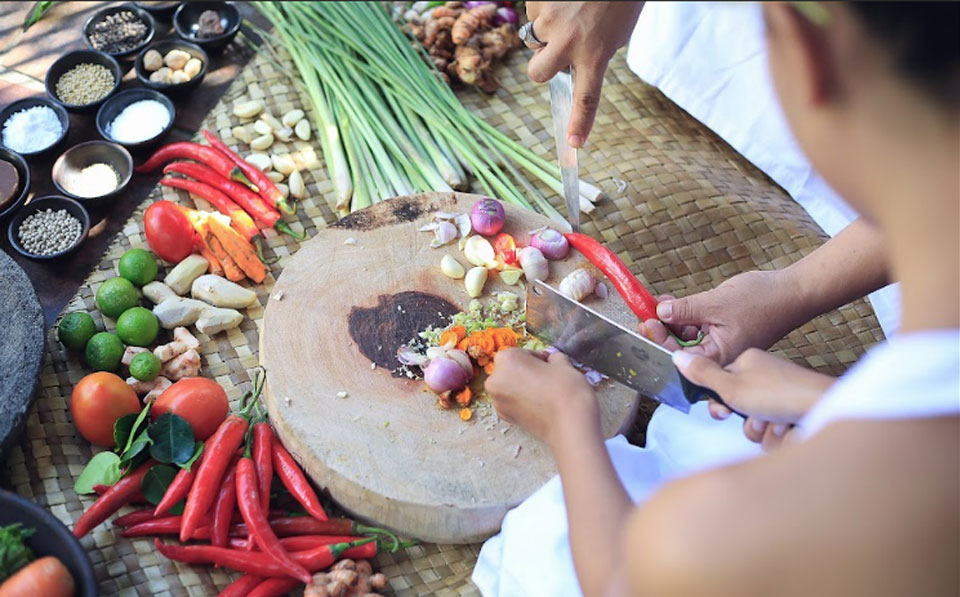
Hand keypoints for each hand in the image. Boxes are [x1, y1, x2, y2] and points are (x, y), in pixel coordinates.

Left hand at [485, 348, 598, 446]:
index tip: (550, 366)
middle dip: (528, 373)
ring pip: (512, 388)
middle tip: (548, 380)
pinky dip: (524, 403)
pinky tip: (541, 406)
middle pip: (512, 370)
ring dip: (525, 388)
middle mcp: (495, 379)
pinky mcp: (505, 418)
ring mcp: (498, 401)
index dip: (539, 359)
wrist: (570, 426)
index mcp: (506, 359)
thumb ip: (552, 358)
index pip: (523, 353)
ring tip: (546, 395)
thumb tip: (551, 360)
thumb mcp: (563, 364)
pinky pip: (513, 403)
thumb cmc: (566, 389)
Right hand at [525, 1, 644, 146]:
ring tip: (571, 7)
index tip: (574, 143)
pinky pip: (533, 10)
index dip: (580, 122)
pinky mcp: (537, 1)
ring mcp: (550, 20)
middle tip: (553, 52)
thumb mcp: (617, 32)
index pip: (587, 97)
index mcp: (596, 53)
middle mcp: (569, 41)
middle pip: (538, 73)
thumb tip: (570, 66)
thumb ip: (593, 54)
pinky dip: (546, 4)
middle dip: (541, 66)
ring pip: (534, 37)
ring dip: (548, 27)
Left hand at [637, 270, 807, 365]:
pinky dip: (686, 317)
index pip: (680, 359)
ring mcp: (722, 346)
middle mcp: (720, 359)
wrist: (794, 291)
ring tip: (657, 303)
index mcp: (720, 360)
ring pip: (687, 339)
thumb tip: (659, 312)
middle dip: (661, 332)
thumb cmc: (764, 301)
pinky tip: (672, 302)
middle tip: (645, 313)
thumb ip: (685, 310)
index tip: (646, 322)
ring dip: (671, 322)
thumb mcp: (716, 303)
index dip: (659, 341)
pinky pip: (698, 329)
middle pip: (680, 351)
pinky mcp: (724, 334)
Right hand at [673, 349, 834, 450]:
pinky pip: (771, 432)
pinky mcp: (792, 414)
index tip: (722, 409)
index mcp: (748, 362)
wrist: (827, 408)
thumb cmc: (781, 394)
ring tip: (775, 423)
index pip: (718, 381)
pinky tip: (789, 428)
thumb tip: (676, 356)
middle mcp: (764, 377)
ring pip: (754, 423)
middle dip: (743, 419)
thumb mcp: (732, 386)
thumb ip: (702, 374)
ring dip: (760, 430)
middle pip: (736, 405)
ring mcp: (779, 397)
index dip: (717, 400)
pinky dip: (776, 434)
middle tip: (751, 416)